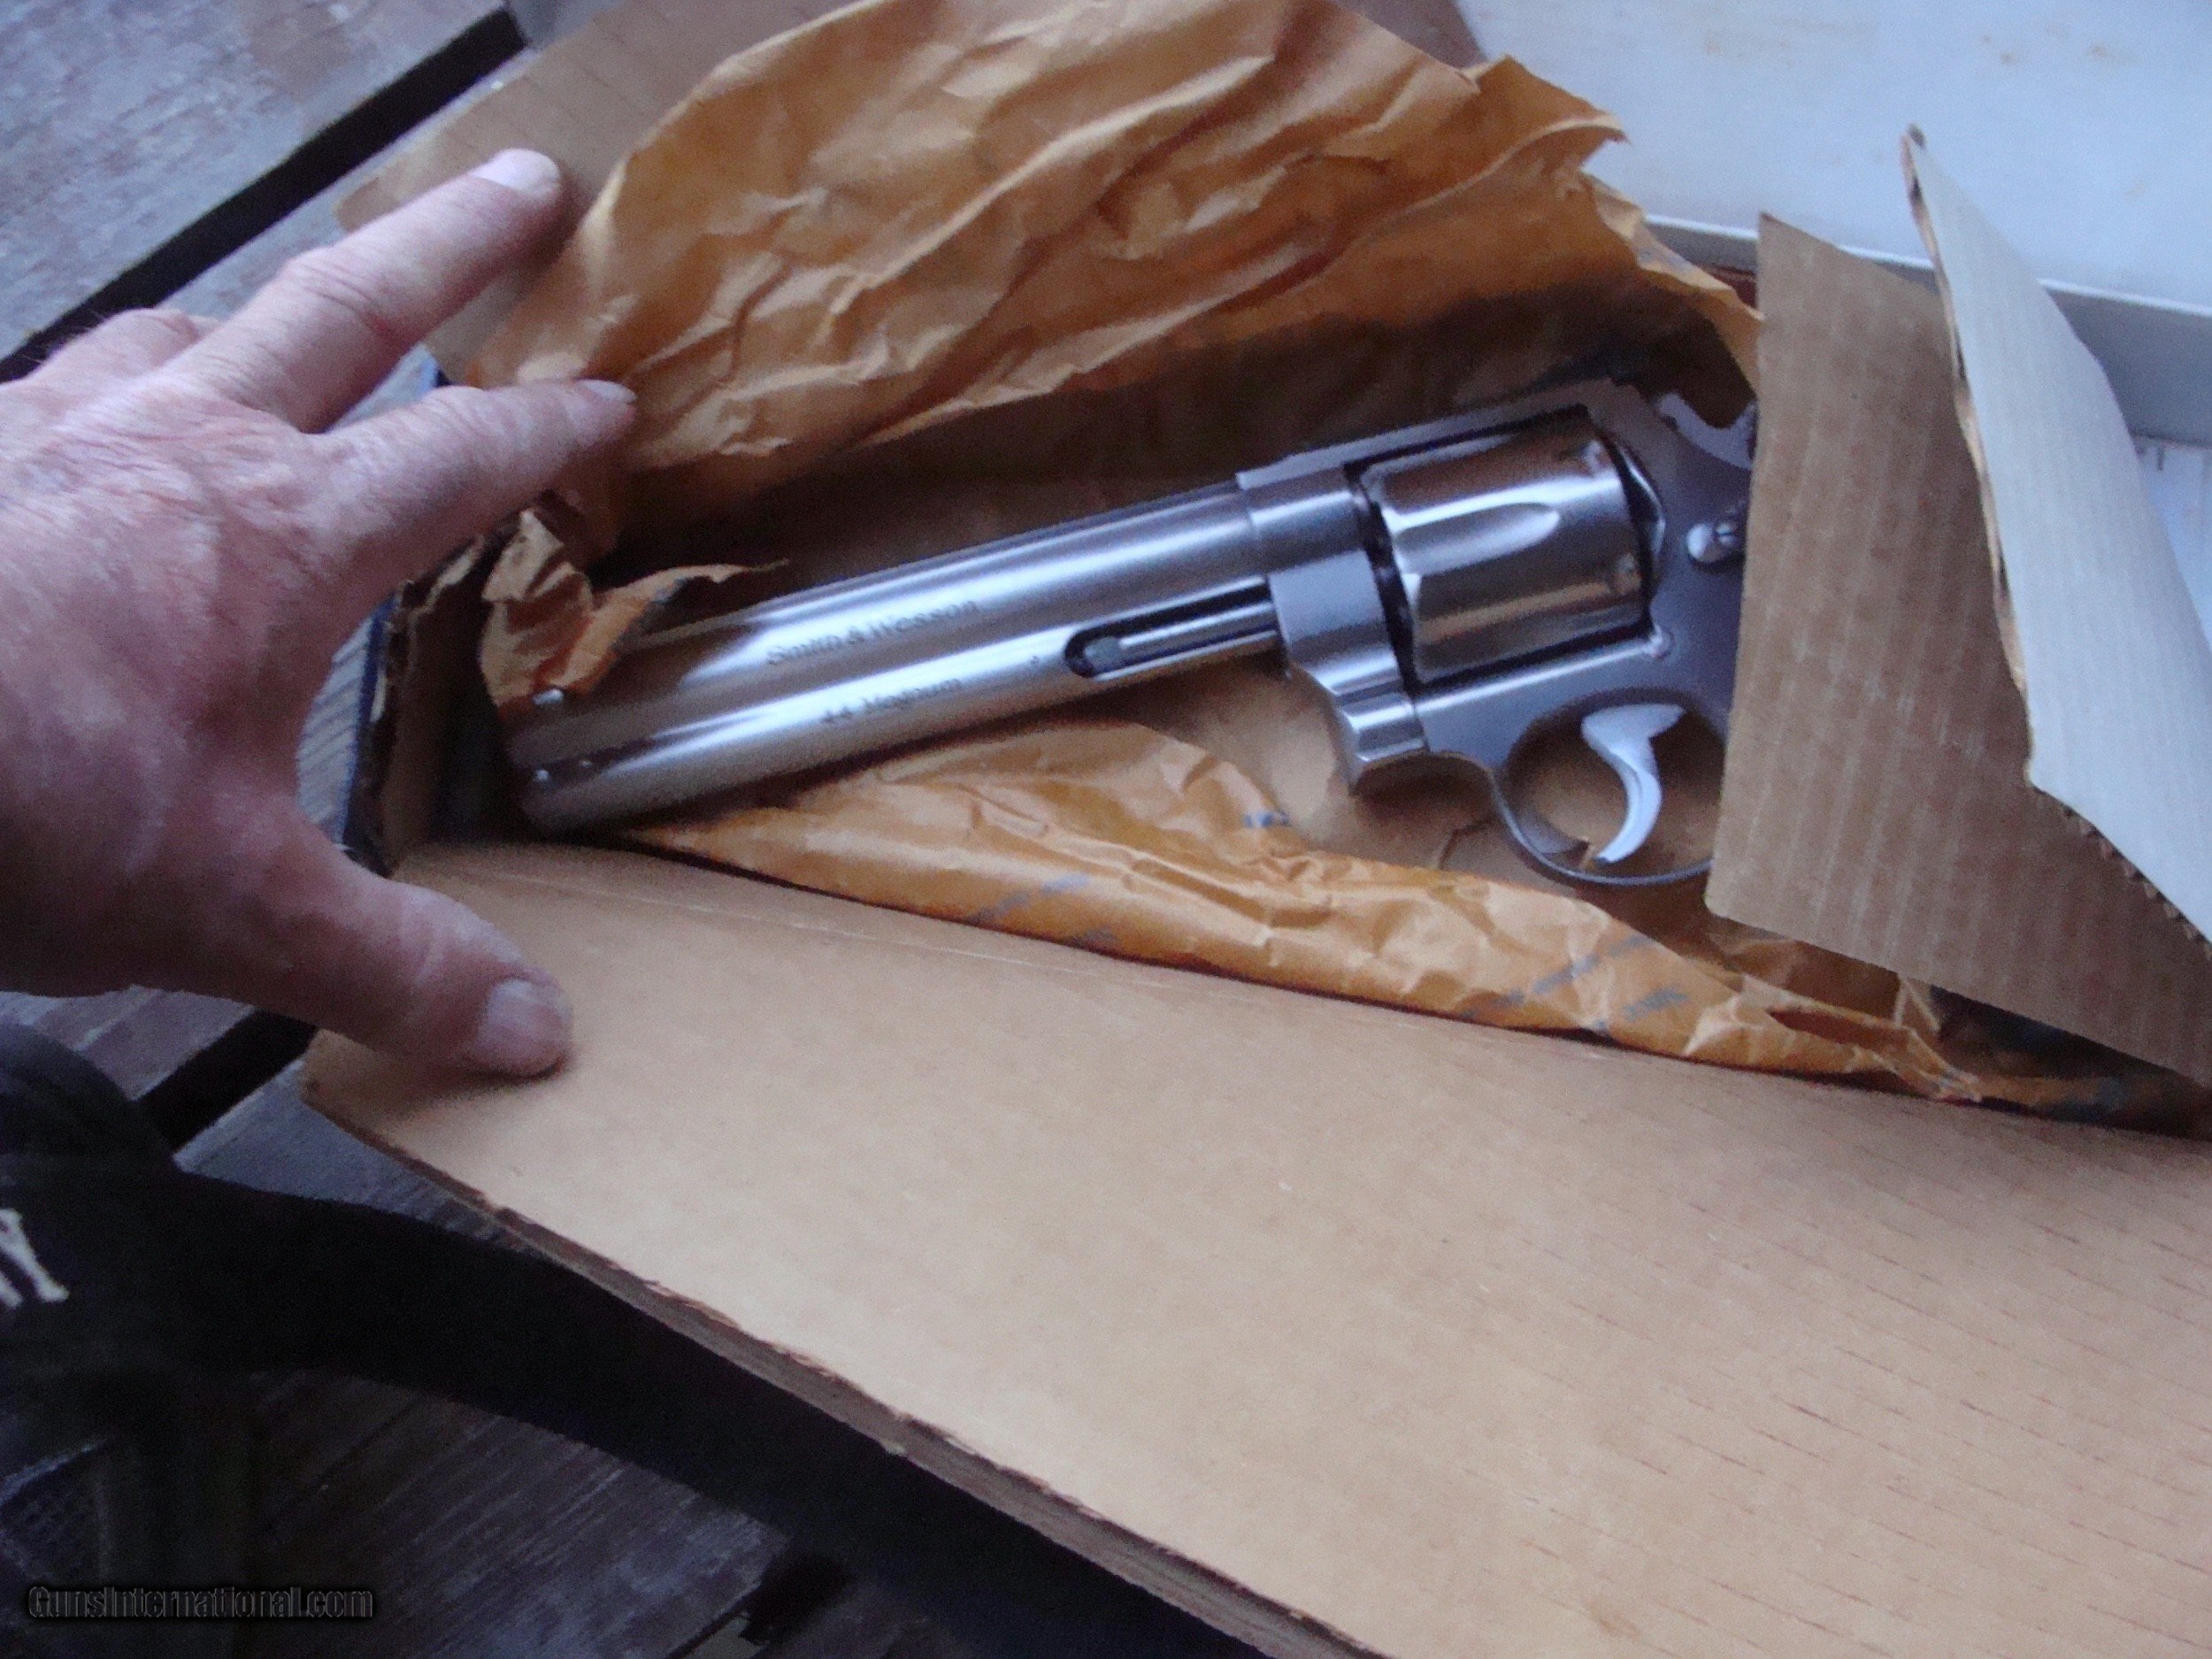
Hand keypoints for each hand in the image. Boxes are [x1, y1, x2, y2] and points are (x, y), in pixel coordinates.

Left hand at [0, 150, 629, 1075]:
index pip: (458, 456)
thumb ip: (392, 965)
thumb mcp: (228, 911)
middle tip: (527, 183)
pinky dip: (116, 378)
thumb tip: (539, 1035)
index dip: (548, 428)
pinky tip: (97, 419)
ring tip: (297, 311)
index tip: (613, 400)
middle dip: (451, 242)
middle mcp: (181, 449)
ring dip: (265, 310)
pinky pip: (59, 381)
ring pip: (187, 327)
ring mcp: (51, 435)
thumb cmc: (21, 804)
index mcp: (283, 537)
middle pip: (345, 305)